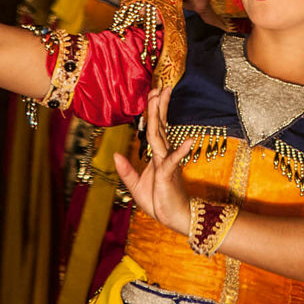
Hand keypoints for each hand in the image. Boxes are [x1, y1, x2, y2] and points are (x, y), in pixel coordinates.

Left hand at [113, 86, 191, 233]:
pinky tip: (188, 141)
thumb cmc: (158, 201)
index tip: (153, 92)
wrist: (174, 218)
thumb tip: (115, 155)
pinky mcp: (168, 175)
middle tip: (160, 86)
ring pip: (160, 135)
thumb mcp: (135, 186)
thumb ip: (126, 171)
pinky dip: (180, 150)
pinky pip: (173, 160)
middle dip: (158, 105)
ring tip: (163, 98)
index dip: (154, 111)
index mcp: (157, 155)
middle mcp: (163, 154)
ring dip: (161, 116)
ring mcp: (166, 162)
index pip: (155, 128)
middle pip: (159, 125)